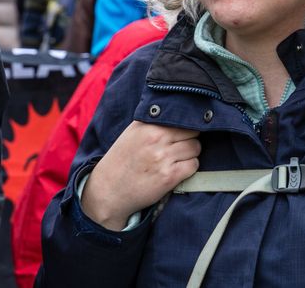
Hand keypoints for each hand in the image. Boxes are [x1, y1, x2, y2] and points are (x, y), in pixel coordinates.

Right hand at [81, 121, 200, 230]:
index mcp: (147, 126)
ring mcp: (163, 158)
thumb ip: (152, 122)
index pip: (182, 118)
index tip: (183, 132)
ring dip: (190, 154)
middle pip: (192, 132)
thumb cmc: (121, 161)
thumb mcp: (132, 133)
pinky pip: (193, 165)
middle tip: (179, 147)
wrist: (108, 191)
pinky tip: (177, 170)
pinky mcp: (169, 176)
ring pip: (195, 148)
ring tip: (177, 159)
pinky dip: (189, 168)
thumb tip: (177, 114)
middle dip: (189, 139)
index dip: (185, 125)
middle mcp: (155, 139)